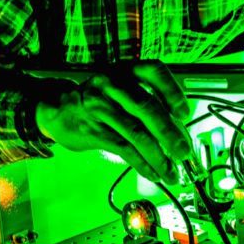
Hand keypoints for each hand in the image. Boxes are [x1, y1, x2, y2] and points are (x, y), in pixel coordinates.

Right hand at [34, 60, 193, 182]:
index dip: (172, 91)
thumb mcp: (122, 91)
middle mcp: (112, 83)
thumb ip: (149, 105)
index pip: (154, 71)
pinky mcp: (92, 129)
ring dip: (158, 157)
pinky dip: (142, 164)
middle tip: (184, 152)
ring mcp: (100, 106)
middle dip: (170, 133)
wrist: (59, 108)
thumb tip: (180, 135)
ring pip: (136, 133)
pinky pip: (123, 148)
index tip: (184, 113)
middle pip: (147, 107)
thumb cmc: (101, 101)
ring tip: (172, 173)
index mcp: (126, 70)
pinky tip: (153, 173)